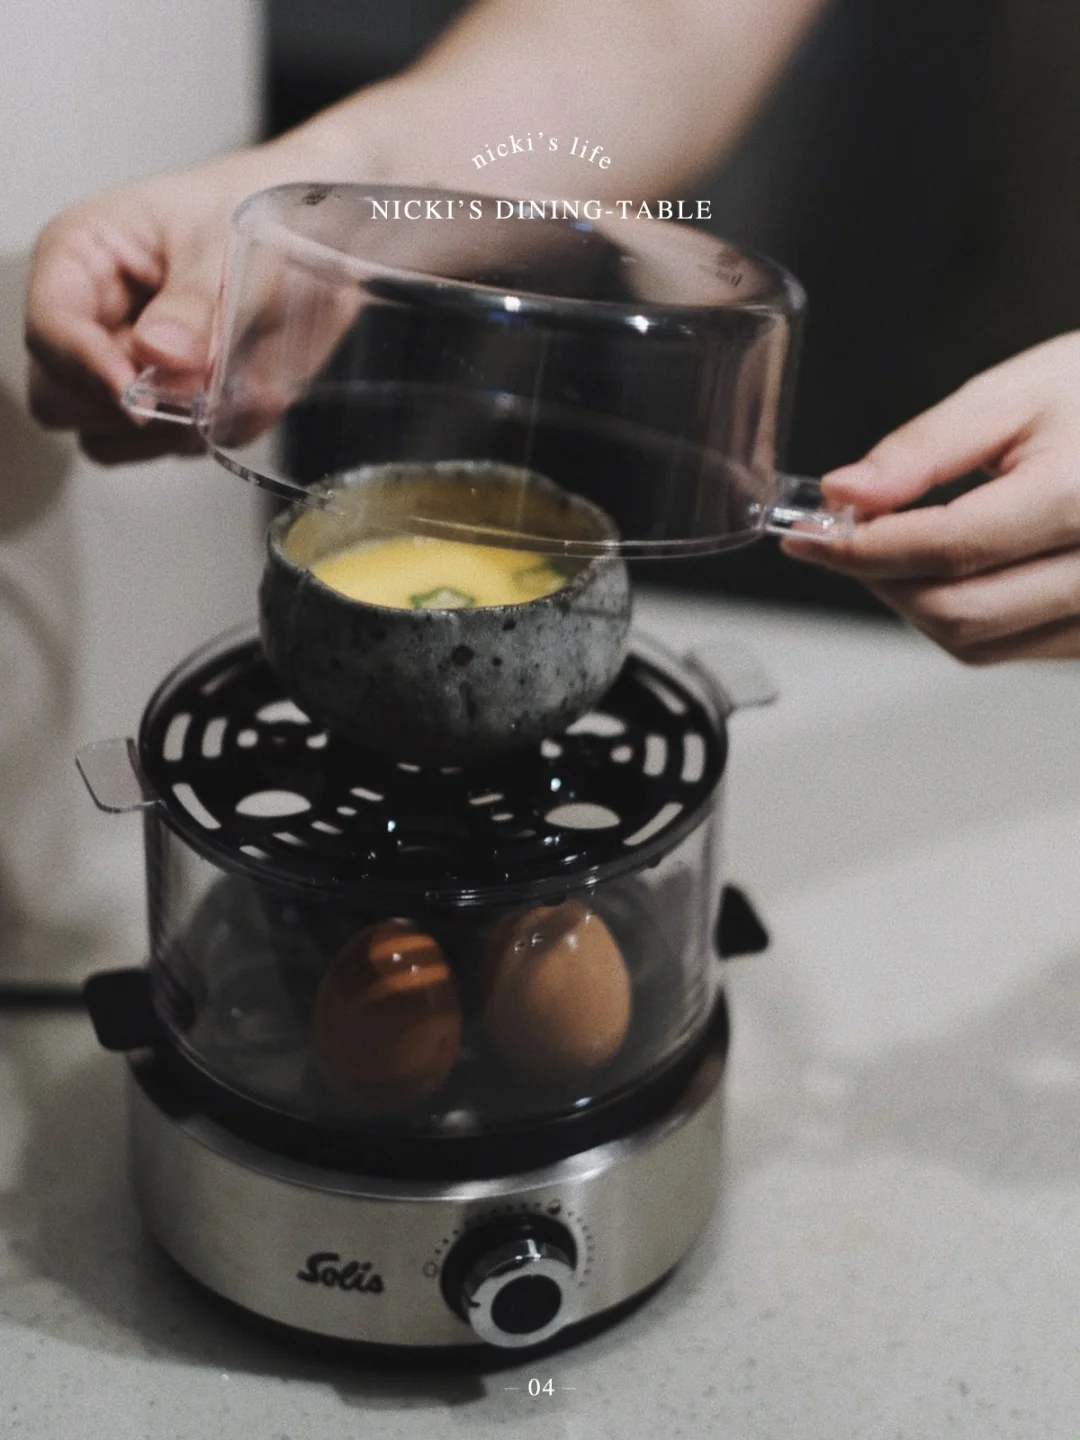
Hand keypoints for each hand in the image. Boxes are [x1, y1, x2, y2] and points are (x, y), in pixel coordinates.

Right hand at [24, 135, 361, 465]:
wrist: (304, 227)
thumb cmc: (252, 209)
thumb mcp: (229, 241)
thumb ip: (196, 302)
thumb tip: (161, 354)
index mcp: (83, 259)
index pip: (50, 331)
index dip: (88, 368)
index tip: (137, 391)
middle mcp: (92, 321)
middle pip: (61, 399)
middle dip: (131, 407)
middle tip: (199, 386)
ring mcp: (125, 369)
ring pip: (110, 437)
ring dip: (172, 429)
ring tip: (229, 383)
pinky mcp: (165, 403)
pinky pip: (167, 448)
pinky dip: (208, 434)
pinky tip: (242, 393)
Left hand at [782, 332, 1079, 662]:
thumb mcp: (1015, 393)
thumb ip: (923, 449)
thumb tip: (843, 494)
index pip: (945, 549)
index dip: (860, 549)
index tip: (807, 535)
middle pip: (955, 611)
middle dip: (880, 579)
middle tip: (843, 539)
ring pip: (975, 643)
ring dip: (914, 604)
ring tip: (895, 549)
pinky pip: (1010, 648)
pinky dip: (960, 617)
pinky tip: (949, 569)